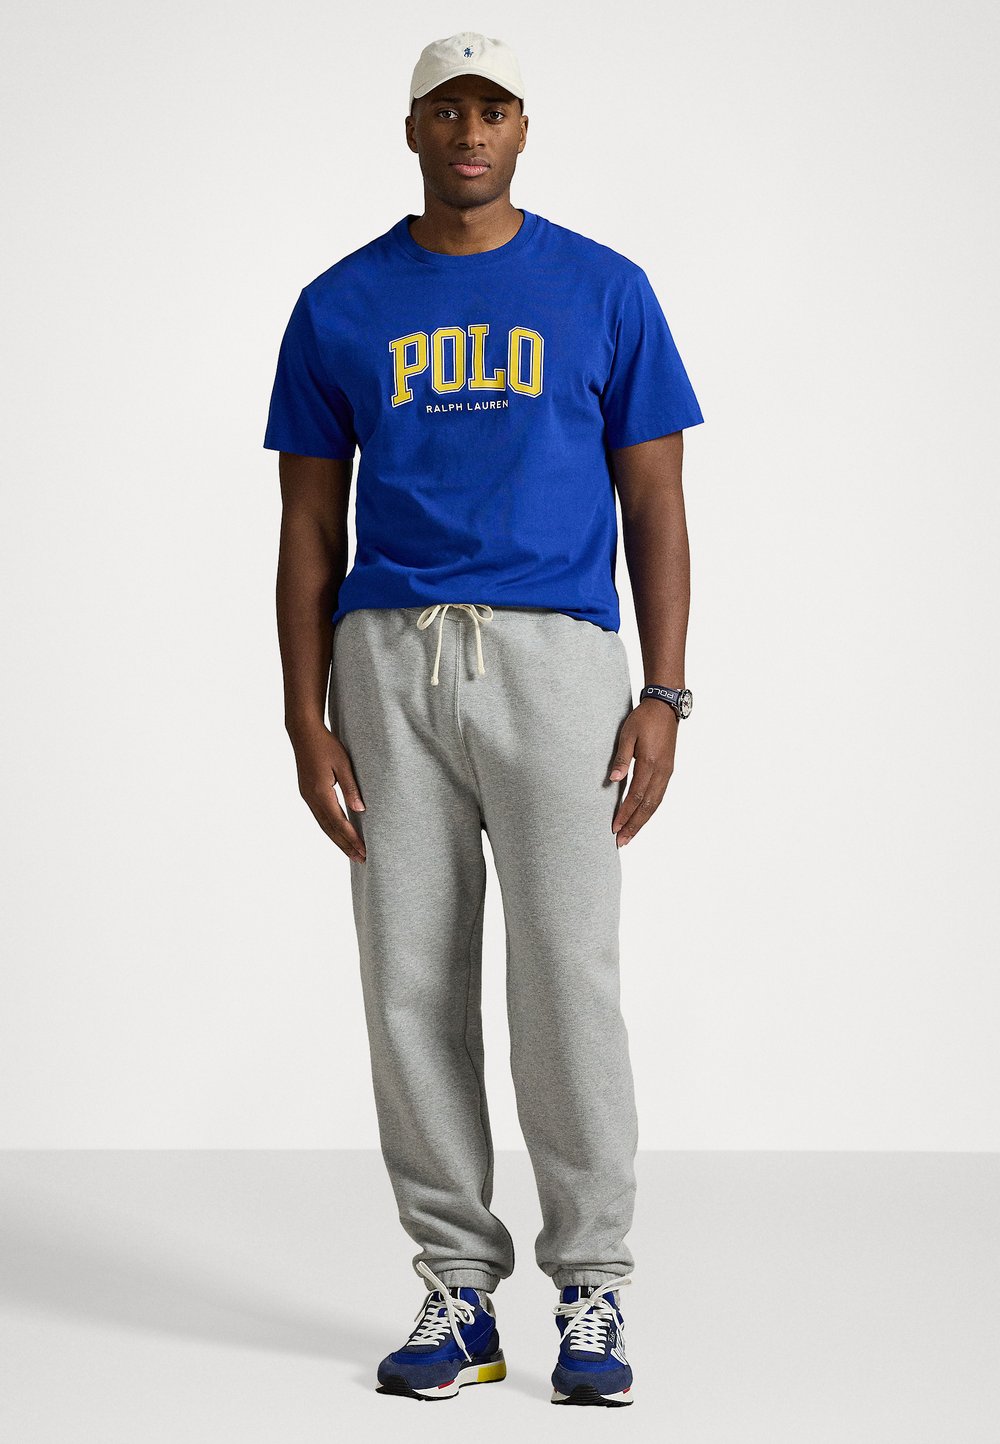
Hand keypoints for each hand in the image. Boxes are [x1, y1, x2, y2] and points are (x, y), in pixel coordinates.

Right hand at [289, 723, 366, 862]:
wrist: (303, 732)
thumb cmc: (325, 744)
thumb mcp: (343, 764)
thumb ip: (351, 788)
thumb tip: (360, 810)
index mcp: (321, 793)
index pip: (339, 822)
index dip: (352, 838)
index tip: (364, 851)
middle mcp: (311, 798)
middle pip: (330, 829)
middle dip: (345, 845)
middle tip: (360, 860)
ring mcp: (307, 796)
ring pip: (323, 825)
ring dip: (338, 840)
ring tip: (351, 852)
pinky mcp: (307, 793)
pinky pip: (320, 816)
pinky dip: (330, 829)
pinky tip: (338, 834)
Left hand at [608, 699, 677, 847]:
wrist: (665, 707)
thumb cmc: (644, 718)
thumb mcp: (627, 734)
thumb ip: (621, 757)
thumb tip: (614, 779)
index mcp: (650, 763)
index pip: (636, 795)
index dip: (625, 813)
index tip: (615, 827)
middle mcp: (661, 771)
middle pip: (648, 806)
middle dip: (634, 825)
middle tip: (622, 841)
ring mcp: (667, 772)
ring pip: (655, 804)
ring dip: (642, 821)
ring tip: (630, 834)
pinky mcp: (668, 770)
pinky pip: (659, 796)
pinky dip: (650, 810)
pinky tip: (642, 817)